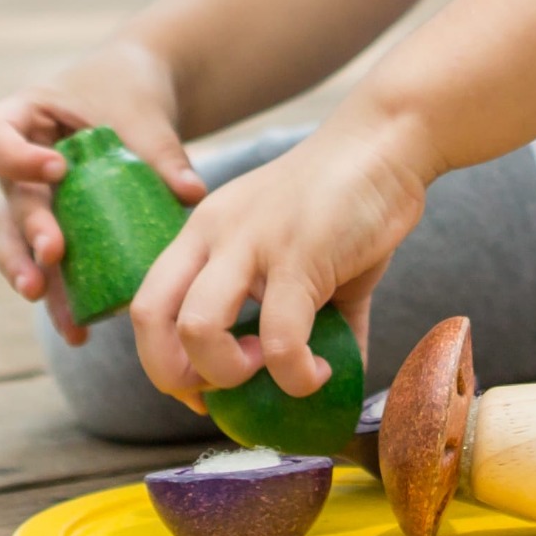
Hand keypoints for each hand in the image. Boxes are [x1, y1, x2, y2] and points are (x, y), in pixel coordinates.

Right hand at [0, 40, 202, 345]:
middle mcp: (16, 167)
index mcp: (23, 119)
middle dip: (28, 232)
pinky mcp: (56, 233)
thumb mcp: (144, 114)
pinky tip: (78, 331)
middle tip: (53, 253)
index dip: (15, 157)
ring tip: (45, 303)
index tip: (57, 170)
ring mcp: (31, 203)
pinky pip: (51, 268)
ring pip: (17, 245)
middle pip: (8, 202)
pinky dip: (62, 299)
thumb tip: (192, 193)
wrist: (132, 98)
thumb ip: (162, 152)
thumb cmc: (129, 94)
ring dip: (30, 276)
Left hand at [128, 95, 437, 403]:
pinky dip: (295, 376)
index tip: (204, 390)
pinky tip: (320, 373)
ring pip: (198, 329)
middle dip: (175, 376)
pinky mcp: (298, 254)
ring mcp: (252, 241)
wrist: (387, 141)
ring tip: (274, 372)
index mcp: (204, 233)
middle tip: (222, 394)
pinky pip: (280, 338)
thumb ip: (310, 317)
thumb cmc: (349, 201)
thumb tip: (332, 380)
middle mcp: (214, 234)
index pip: (147, 304)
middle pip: (150, 317)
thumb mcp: (306, 256)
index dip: (162, 362)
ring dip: (229, 375)